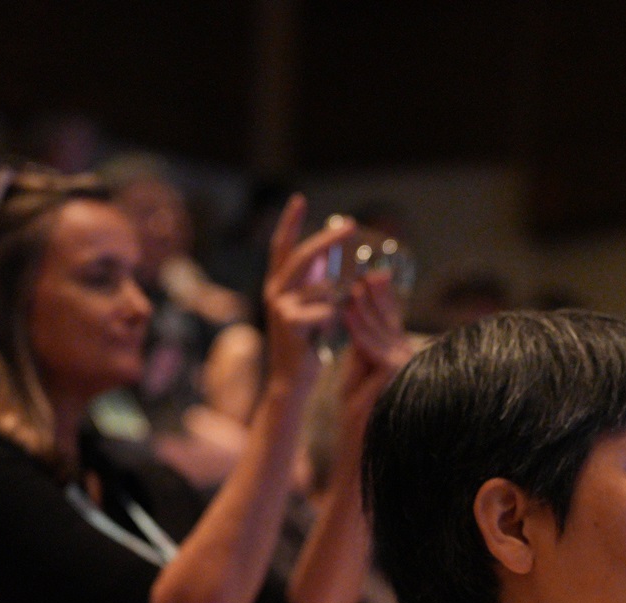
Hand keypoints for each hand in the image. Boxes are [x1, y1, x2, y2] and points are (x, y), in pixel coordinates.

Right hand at [260, 194, 353, 388]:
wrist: (292, 380)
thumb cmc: (305, 345)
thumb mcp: (310, 308)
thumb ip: (313, 283)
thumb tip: (326, 256)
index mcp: (279, 285)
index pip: (283, 247)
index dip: (290, 223)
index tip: (299, 199)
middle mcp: (274, 290)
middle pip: (303, 256)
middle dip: (328, 239)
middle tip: (351, 224)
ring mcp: (280, 305)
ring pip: (324, 289)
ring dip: (339, 304)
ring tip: (333, 323)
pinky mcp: (290, 321)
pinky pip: (327, 309)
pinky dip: (335, 321)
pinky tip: (325, 337)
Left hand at [323, 270, 412, 482]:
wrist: (364, 448)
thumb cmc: (360, 414)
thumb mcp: (359, 373)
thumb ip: (361, 347)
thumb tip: (357, 315)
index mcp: (399, 358)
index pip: (392, 321)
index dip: (384, 296)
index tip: (374, 273)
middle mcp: (407, 359)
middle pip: (391, 320)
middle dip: (379, 294)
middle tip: (368, 270)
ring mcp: (404, 367)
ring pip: (382, 329)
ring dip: (367, 305)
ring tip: (353, 284)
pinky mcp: (395, 375)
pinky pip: (373, 346)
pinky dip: (360, 327)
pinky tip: (349, 311)